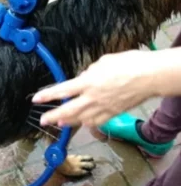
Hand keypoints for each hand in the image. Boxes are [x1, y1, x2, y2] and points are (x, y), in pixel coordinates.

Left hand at [32, 50, 160, 126]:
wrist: (150, 76)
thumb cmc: (129, 64)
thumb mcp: (103, 61)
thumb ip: (90, 71)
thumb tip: (83, 76)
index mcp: (88, 82)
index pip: (62, 90)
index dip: (47, 95)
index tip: (36, 99)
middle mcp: (92, 97)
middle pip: (68, 110)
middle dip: (53, 116)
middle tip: (42, 120)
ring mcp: (103, 107)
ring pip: (81, 119)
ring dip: (69, 122)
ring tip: (59, 123)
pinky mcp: (113, 113)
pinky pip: (97, 122)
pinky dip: (88, 123)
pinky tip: (83, 123)